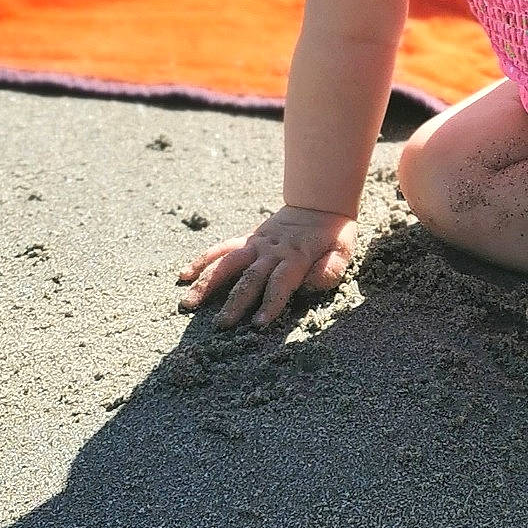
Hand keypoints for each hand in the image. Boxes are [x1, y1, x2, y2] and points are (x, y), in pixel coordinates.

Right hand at [176, 206, 354, 329]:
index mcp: (295, 256)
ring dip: (207, 283)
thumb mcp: (343, 250)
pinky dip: (202, 260)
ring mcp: (256, 244)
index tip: (257, 325)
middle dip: (236, 302)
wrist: (320, 203)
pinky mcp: (247, 240)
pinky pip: (221, 249)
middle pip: (250, 278)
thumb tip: (312, 282)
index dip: (270, 303)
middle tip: (222, 325)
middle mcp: (272, 251)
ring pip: (227, 263)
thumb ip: (331, 268)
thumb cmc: (334, 234)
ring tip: (189, 304)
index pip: (280, 282)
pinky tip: (184, 275)